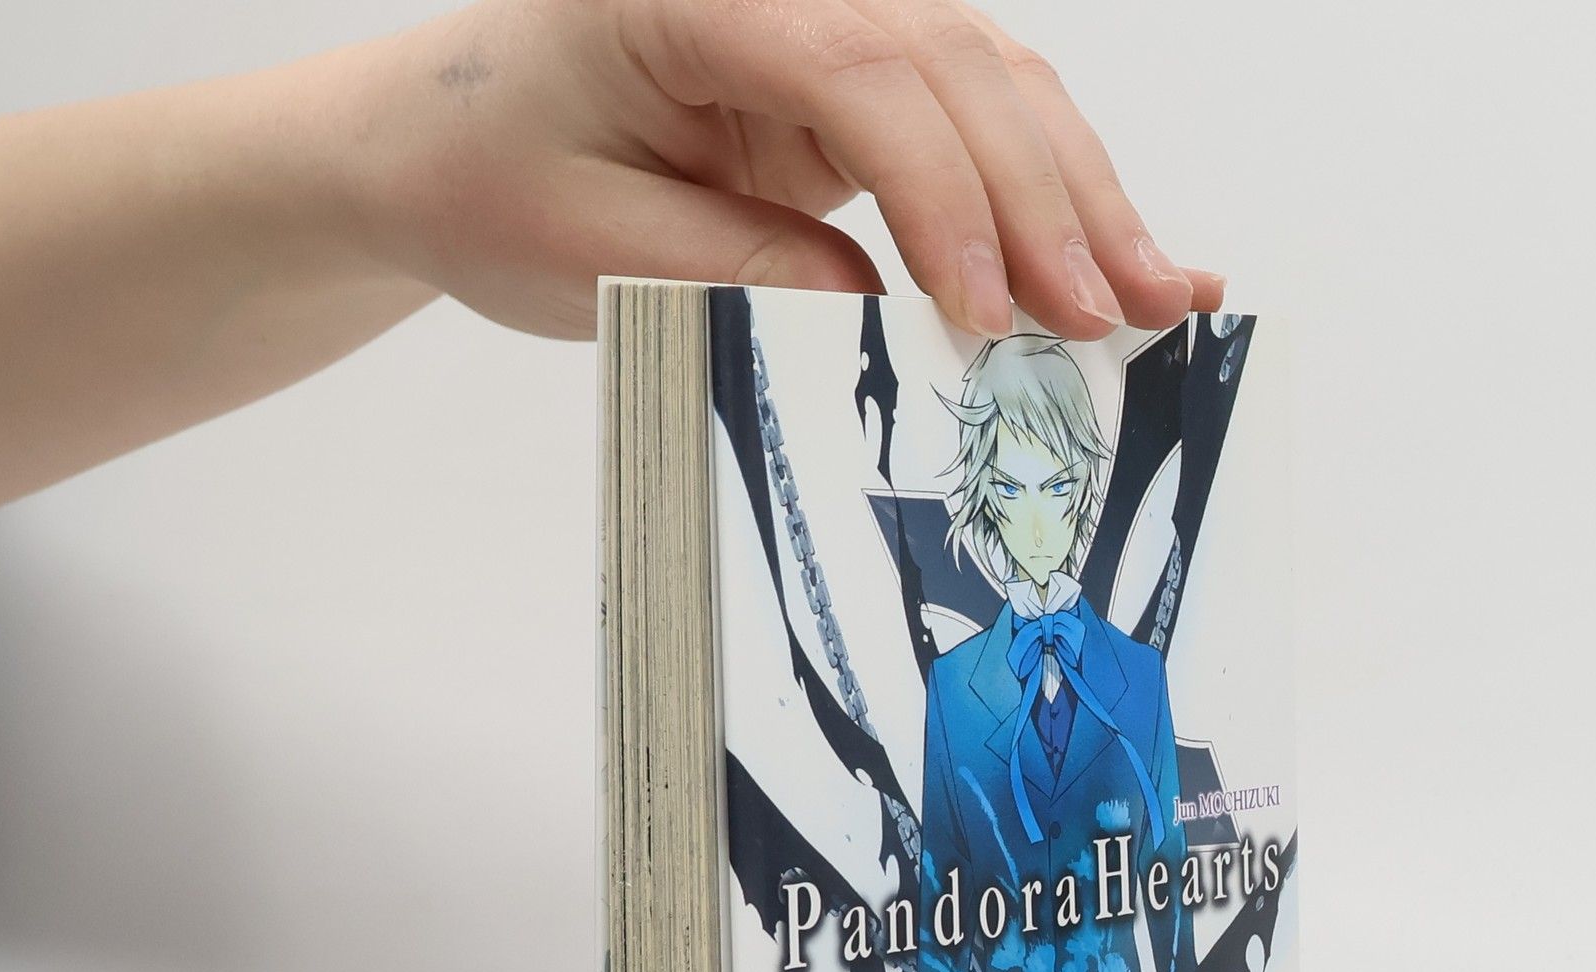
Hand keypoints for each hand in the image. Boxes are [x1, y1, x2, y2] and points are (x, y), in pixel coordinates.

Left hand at [355, 0, 1224, 339]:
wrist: (436, 141)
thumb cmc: (486, 179)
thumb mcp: (583, 246)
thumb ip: (729, 267)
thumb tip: (874, 307)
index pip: (861, 74)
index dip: (944, 196)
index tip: (986, 314)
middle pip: (957, 68)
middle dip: (1048, 201)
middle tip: (1116, 318)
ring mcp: (829, 24)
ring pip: (995, 83)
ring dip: (1080, 194)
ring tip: (1158, 296)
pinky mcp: (852, 82)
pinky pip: (977, 120)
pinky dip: (1050, 189)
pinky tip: (1113, 251)